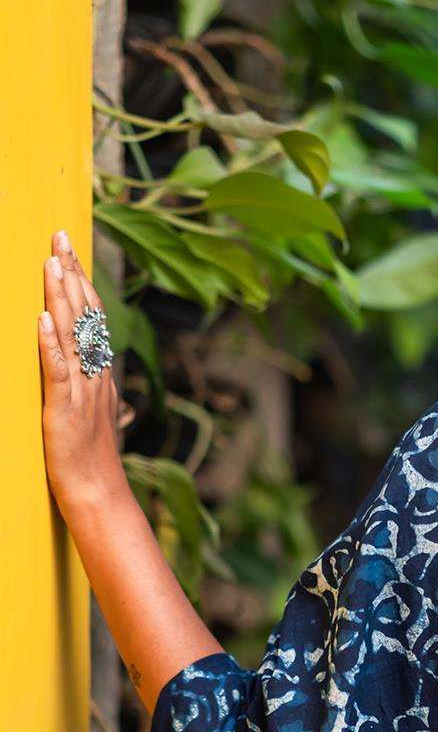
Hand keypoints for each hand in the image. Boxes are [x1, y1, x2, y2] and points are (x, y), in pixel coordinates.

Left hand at [37, 230, 130, 513]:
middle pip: (86, 316)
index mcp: (101, 374)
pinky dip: (50, 344)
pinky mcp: (64, 410)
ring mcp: (82, 392)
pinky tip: (42, 319)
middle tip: (60, 236)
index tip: (70, 250)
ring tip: (52, 264)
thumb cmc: (92, 461)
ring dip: (62, 298)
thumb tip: (87, 363)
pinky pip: (58, 372)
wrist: (99, 495)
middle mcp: (95, 376)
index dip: (82, 282)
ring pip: (74, 336)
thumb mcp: (94, 416)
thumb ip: (90, 385)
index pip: (94, 318)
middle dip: (72, 274)